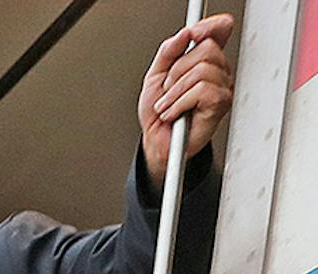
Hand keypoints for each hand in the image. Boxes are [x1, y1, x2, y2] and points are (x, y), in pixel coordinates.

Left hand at [141, 14, 233, 187]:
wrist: (157, 142)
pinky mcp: (221, 102)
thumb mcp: (155, 78)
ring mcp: (222, 86)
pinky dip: (179, 103)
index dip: (210, 26)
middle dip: (177, 70)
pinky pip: (201, 89)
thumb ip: (167, 52)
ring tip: (168, 105)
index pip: (219, 30)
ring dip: (174, 91)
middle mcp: (217, 71)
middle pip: (206, 49)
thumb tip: (184, 34)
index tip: (193, 34)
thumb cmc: (159, 113)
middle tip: (168, 90)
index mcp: (204, 60)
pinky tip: (174, 113)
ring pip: (202, 70)